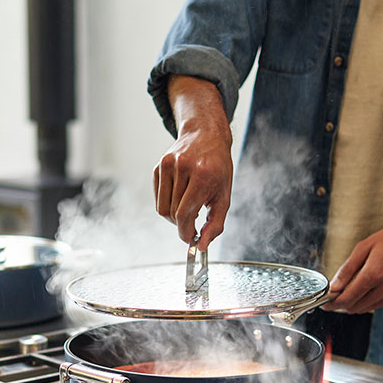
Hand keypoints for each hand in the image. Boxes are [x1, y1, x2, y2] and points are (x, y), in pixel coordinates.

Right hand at [153, 76, 232, 248]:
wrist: (206, 136)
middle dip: (183, 224)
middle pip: (173, 214)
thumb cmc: (218, 168)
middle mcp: (183, 167)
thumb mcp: (224, 196)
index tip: (190, 238)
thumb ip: (215, 224)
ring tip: (187, 207)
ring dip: (174, 216)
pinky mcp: (158, 166)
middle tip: (194, 220)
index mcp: (203, 174)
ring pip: (162, 209)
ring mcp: (168, 165)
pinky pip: (158, 198)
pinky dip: (167, 203)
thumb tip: (202, 246)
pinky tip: (179, 195)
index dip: (186, 232)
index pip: (185, 214)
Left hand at [323, 216, 382, 313]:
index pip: (347, 298)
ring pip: (364, 308)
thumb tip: (334, 286)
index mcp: (373, 274)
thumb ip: (347, 269)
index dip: (332, 303)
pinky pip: (376, 304)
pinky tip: (364, 289)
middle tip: (332, 296)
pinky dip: (366, 301)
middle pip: (354, 306)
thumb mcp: (364, 247)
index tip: (324, 302)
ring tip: (347, 290)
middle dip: (340, 303)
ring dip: (353, 303)